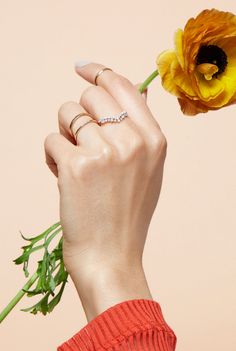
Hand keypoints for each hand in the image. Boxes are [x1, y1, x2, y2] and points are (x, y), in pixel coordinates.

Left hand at [44, 62, 166, 279]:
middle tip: (80, 140)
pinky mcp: (76, 166)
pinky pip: (51, 139)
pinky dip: (51, 155)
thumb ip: (140, 130)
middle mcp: (133, 141)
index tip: (82, 67)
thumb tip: (136, 91)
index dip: (99, 72)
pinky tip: (63, 176)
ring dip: (64, 134)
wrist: (111, 256)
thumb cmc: (125, 215)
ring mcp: (105, 152)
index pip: (122, 86)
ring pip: (67, 113)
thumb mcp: (147, 170)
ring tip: (74, 162)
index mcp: (153, 140)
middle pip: (91, 96)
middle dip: (79, 113)